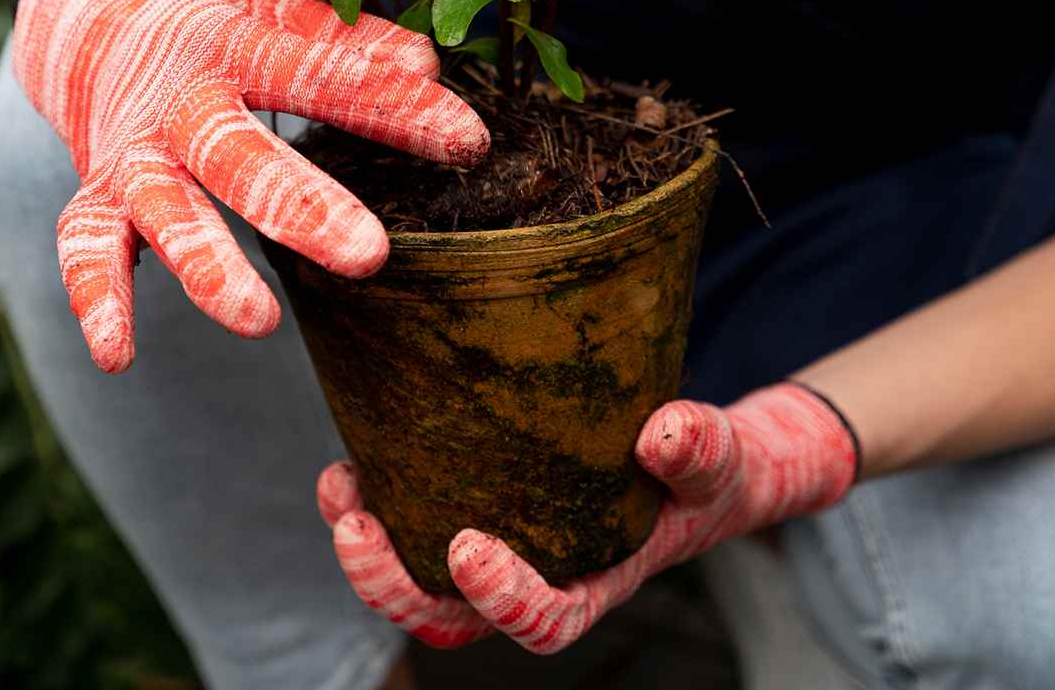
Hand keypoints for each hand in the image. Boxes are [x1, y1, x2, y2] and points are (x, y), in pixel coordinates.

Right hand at [12, 0, 490, 372]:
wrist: (86, 17)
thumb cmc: (211, 27)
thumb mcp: (274, 11)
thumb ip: (345, 38)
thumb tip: (427, 64)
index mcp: (234, 46)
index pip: (319, 76)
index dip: (393, 108)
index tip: (468, 142)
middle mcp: (179, 105)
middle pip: (239, 156)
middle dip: (300, 207)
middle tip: (370, 256)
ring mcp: (133, 154)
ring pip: (165, 211)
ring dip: (207, 264)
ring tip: (258, 320)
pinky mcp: (97, 195)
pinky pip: (86, 248)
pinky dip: (98, 300)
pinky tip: (119, 357)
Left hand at [317, 381, 860, 653]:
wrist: (680, 461)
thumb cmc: (698, 473)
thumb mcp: (716, 460)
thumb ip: (699, 450)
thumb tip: (665, 432)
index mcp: (591, 587)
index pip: (542, 623)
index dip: (501, 600)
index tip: (468, 546)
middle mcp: (531, 582)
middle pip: (450, 621)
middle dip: (393, 586)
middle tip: (356, 528)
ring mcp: (493, 556)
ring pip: (416, 587)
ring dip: (366, 553)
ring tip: (339, 489)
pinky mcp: (464, 514)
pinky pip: (407, 531)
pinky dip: (373, 506)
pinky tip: (349, 465)